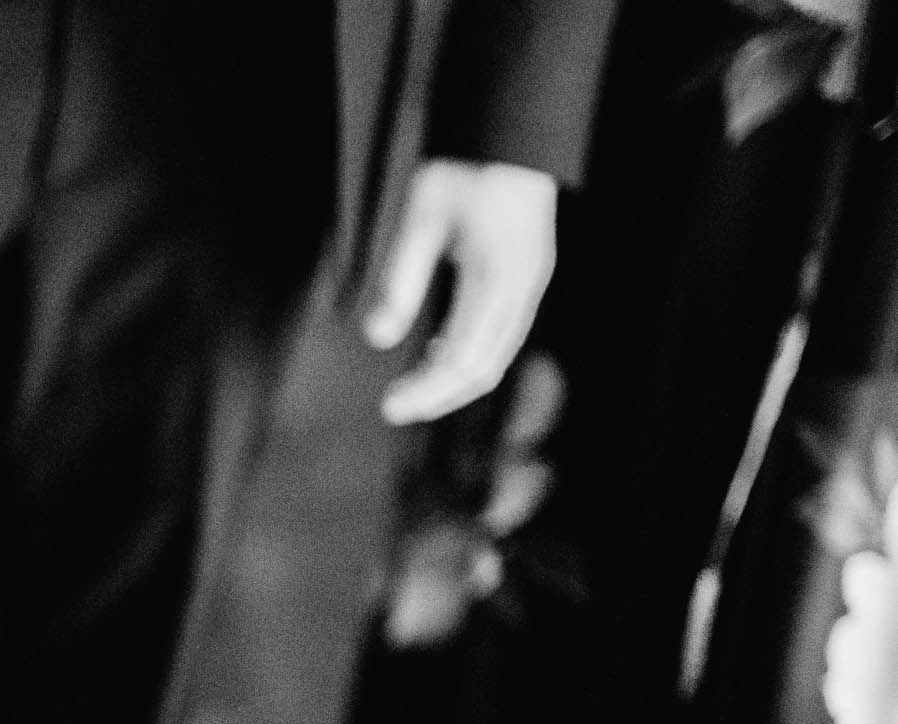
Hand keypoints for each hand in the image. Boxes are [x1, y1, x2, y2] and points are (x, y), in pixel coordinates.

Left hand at [365, 160, 557, 425]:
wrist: (510, 130)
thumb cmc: (463, 169)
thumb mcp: (420, 219)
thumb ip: (399, 280)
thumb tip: (377, 337)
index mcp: (497, 277)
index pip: (462, 359)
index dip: (426, 391)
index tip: (390, 407)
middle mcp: (523, 287)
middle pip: (485, 367)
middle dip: (440, 396)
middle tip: (395, 408)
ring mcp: (532, 283)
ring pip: (498, 354)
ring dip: (456, 379)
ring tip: (412, 388)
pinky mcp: (529, 276)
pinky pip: (504, 333)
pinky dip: (471, 353)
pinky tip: (437, 351)